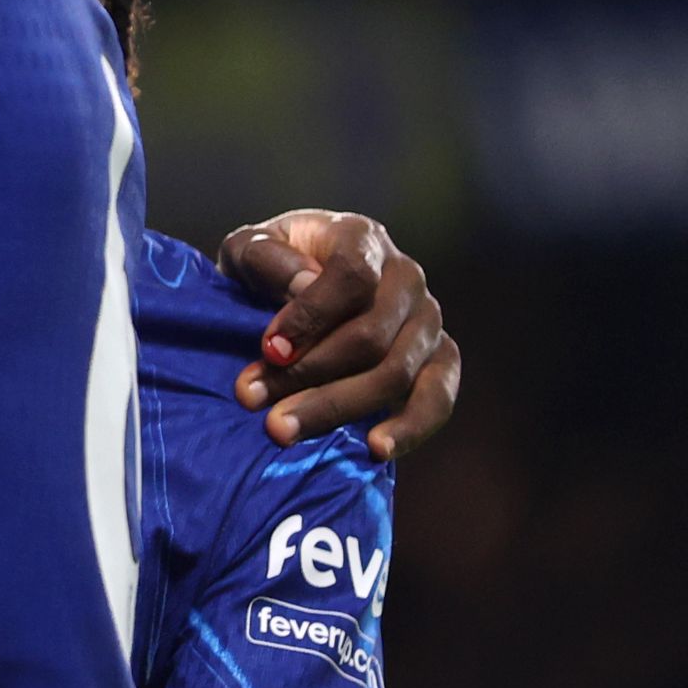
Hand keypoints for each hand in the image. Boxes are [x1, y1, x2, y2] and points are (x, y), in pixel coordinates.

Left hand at [216, 211, 460, 458]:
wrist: (291, 286)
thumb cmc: (267, 267)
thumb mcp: (248, 249)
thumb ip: (267, 258)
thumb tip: (303, 286)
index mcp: (362, 239)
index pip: (352, 277)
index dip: (311, 316)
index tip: (268, 349)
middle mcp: (406, 277)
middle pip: (370, 336)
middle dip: (306, 373)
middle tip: (253, 399)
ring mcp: (428, 320)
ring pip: (396, 372)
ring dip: (336, 405)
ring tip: (281, 429)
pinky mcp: (440, 359)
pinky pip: (440, 397)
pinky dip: (412, 427)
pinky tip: (375, 448)